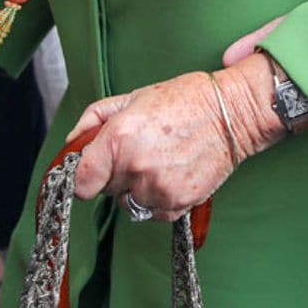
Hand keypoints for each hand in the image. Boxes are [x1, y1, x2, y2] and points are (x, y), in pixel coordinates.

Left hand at [67, 57, 284, 221]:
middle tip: (143, 150)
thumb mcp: (137, 96)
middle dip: (118, 173)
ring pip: (130, 202)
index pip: (81, 181)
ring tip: (162, 160)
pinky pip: (153, 211)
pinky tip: (174, 172)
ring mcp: (156, 188)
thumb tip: (73, 141)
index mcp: (119, 137)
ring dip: (139, 187)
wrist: (234, 112)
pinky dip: (159, 198)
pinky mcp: (176, 203)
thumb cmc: (188, 99)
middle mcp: (134, 166)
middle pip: (106, 190)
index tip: (96, 170)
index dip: (87, 175)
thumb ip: (97, 117)